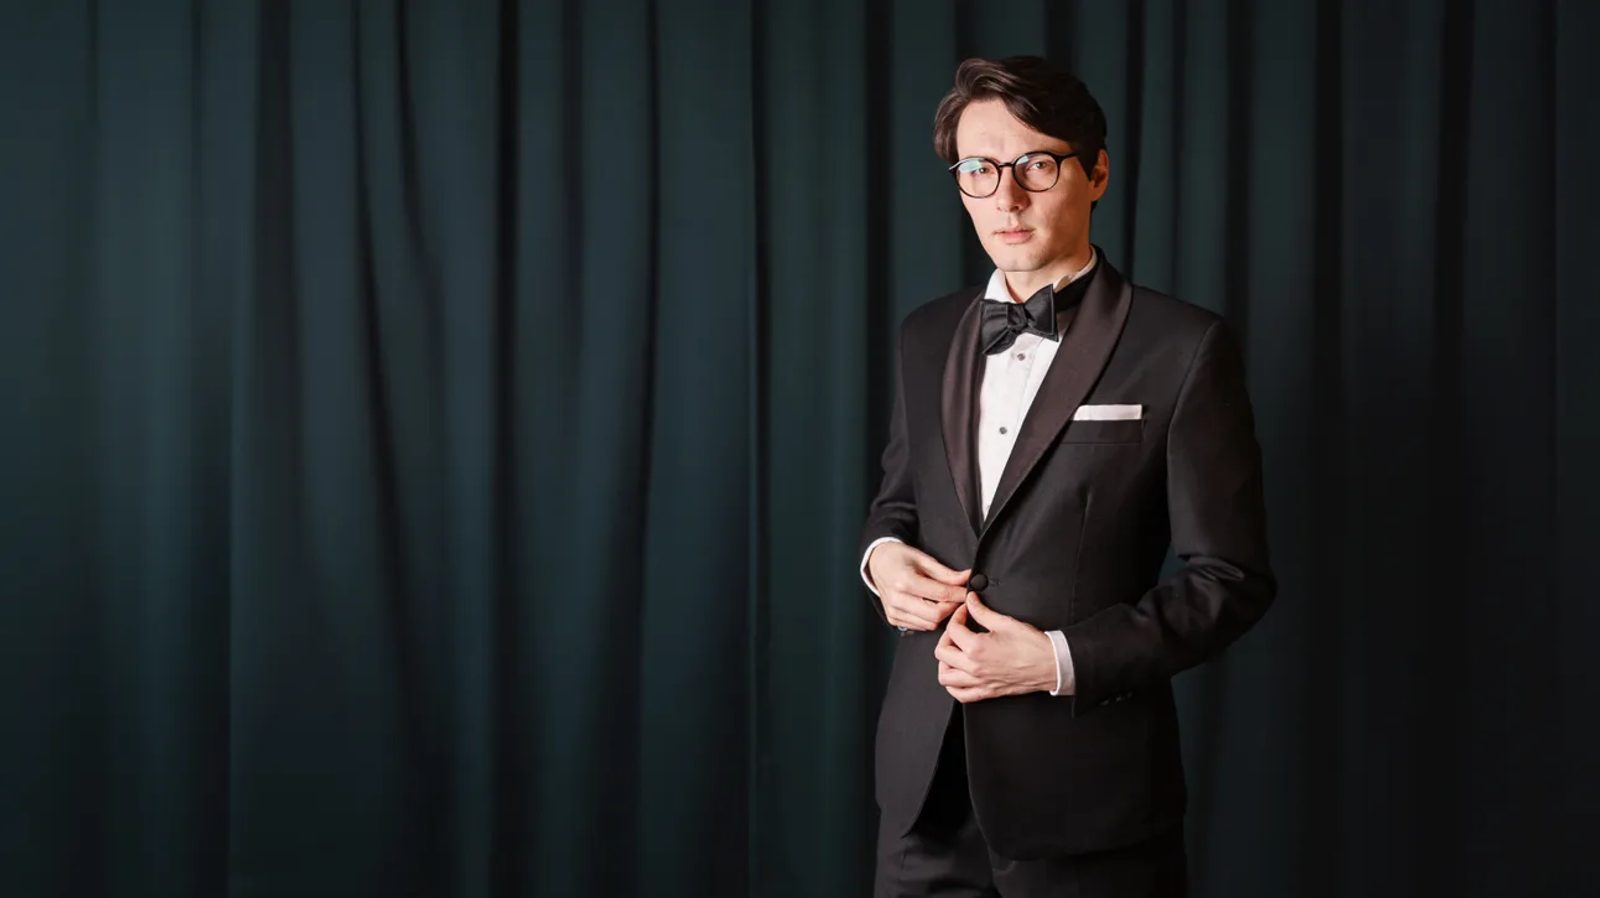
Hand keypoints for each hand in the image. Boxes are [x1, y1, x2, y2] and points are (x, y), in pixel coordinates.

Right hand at [867, 542, 969, 631]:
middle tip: (958, 598)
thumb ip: (947, 574)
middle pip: (936, 615)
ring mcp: (894, 612)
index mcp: (905, 581)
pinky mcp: (893, 619)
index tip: (969, 592)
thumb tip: (967, 578)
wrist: (877, 562)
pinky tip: (930, 606)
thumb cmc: (900, 557)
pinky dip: (929, 619)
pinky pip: (920, 626)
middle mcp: (897, 600)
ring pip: (929, 624)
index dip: (959, 595)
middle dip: (951, 607)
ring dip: (941, 615)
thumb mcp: (924, 559)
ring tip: (945, 601)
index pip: (941, 596)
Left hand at [935, 593, 1055, 701]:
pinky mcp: (987, 692)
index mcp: (976, 648)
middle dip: (947, 637)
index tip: (965, 611)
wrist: (1051, 664)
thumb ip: (981, 611)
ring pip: (945, 677)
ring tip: (954, 652)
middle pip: (942, 653)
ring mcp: (979, 682)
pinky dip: (954, 685)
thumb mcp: (1004, 622)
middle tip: (958, 630)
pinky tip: (959, 674)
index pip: (952, 629)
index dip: (957, 615)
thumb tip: (970, 601)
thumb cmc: (1033, 646)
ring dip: (945, 663)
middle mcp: (973, 668)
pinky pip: (960, 694)